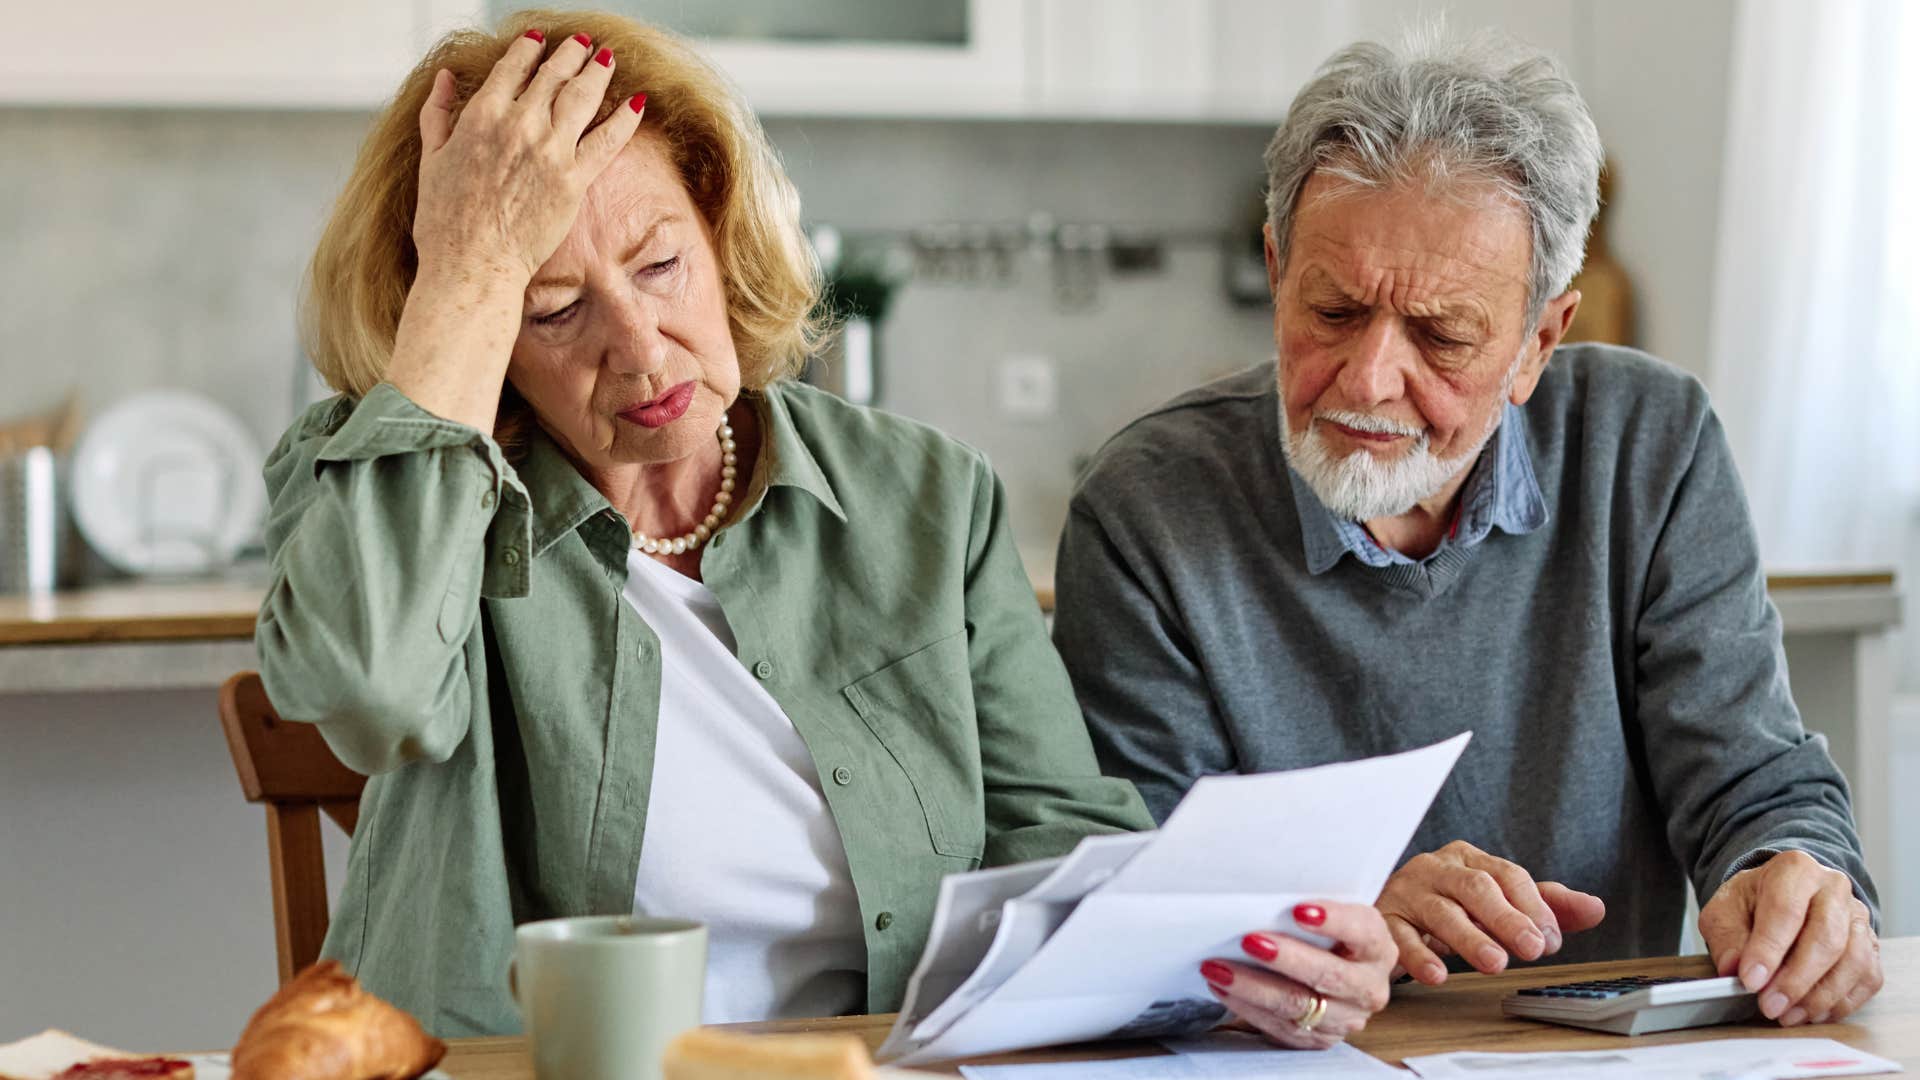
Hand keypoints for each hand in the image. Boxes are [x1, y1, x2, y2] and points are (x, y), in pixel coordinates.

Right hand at [413, 29, 645, 284]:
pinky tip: (637, 102)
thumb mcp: (430, 159)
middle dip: (571, 54)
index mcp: (481, 115)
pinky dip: (624, 118)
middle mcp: (519, 124)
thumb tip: (445, 78)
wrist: (472, 264)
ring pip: (582, 97)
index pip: (514, 67)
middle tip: (583, 43)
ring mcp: (550, 150)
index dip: (530, 49)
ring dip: (598, 72)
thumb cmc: (444, 220)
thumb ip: (437, 113)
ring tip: (608, 59)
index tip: (541, 40)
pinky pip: (607, 140)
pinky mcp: (574, 180)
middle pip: (553, 76)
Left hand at [1200, 902, 1395, 1048]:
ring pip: (1297, 1004)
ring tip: (1218, 968)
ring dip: (1252, 986)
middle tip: (1249, 941)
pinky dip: (1247, 1006)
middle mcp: (1369, 986)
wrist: (1340, 973)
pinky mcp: (1320, 1038)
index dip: (1334, 921)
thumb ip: (1311, 909)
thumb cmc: (1328, 936)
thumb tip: (1264, 893)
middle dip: (1285, 958)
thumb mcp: (1332, 916)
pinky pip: (1280, 1027)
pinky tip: (1223, 988)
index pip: (1362, 933)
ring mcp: (1346, 1017)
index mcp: (1377, 948)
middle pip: (1328, 974)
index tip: (1299, 910)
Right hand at [1377, 840, 1605, 984]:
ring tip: (1495, 963)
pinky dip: (1418, 955)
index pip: (1505, 874)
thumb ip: (1544, 906)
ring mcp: (1406, 892)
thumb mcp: (1497, 903)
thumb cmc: (1450, 906)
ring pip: (1439, 911)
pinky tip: (1438, 975)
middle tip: (1533, 949)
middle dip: (1506, 918)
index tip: (1552, 940)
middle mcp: (1435, 868)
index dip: (1532, 906)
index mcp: (1467, 858)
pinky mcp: (1383, 920)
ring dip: (1469, 937)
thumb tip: (1596, 908)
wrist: (1387, 915)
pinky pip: (1399, 936)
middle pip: (1474, 886)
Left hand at [1698, 850, 1881, 1025]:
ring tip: (1788, 1015)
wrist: (1781, 896)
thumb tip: (1734, 969)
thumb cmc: (1752, 903)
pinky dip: (1841, 1002)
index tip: (1750, 981)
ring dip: (1820, 996)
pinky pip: (1867, 978)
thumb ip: (1726, 938)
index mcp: (1794, 870)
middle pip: (1826, 939)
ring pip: (1854, 961)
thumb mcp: (1725, 911)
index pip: (1785, 910)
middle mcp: (1833, 888)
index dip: (1768, 950)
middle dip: (1796, 980)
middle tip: (1770, 1006)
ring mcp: (1858, 917)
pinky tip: (1812, 1013)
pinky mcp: (1871, 945)